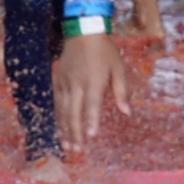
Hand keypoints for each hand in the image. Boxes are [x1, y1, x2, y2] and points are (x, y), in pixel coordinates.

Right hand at [54, 29, 131, 149]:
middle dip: (75, 133)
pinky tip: (59, 130)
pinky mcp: (57, 80)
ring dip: (64, 130)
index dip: (91, 121)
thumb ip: (122, 91)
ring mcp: (65, 82)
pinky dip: (57, 118)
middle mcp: (77, 83)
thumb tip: (127, 112)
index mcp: (94, 81)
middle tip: (77, 151)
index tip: (90, 137)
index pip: (92, 105)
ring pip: (62, 110)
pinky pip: (56, 103)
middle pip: (74, 112)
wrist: (83, 32)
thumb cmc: (105, 52)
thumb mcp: (119, 69)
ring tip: (67, 147)